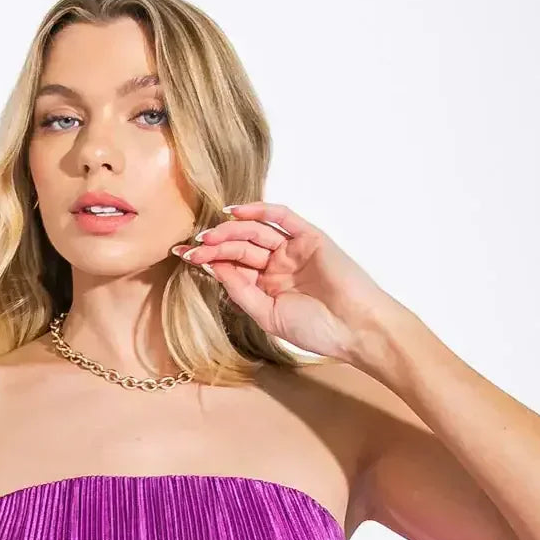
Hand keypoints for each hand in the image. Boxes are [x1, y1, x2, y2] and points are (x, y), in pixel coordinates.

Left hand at [170, 201, 398, 361]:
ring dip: (230, 231)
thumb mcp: (267, 315)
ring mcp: (293, 250)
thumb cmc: (316, 329)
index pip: (233, 268)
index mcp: (267, 288)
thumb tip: (216, 269)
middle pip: (240, 248)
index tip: (185, 257)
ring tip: (208, 236)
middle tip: (192, 248)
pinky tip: (234, 212)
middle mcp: (278, 267)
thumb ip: (242, 292)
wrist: (354, 327)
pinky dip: (258, 210)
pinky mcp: (309, 237)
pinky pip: (281, 217)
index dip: (209, 262)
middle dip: (214, 247)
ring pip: (255, 233)